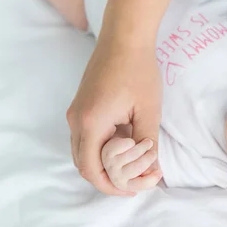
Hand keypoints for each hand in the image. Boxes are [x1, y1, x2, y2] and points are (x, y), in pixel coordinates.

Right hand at [67, 39, 162, 195]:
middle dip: (109, 179)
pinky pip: (86, 138)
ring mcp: (75, 113)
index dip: (112, 186)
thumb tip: (151, 171)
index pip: (92, 170)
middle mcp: (76, 121)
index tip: (136, 189)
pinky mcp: (80, 107)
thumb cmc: (138, 71)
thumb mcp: (149, 111)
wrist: (124, 38)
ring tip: (134, 167)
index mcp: (91, 124)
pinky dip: (103, 150)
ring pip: (83, 153)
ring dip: (106, 164)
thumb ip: (147, 144)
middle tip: (136, 183)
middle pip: (84, 165)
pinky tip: (127, 148)